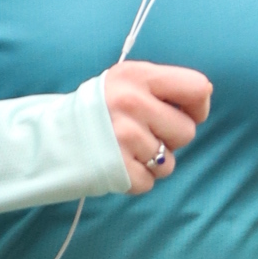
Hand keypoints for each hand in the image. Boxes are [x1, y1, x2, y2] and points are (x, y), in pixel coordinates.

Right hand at [102, 60, 211, 191]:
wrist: (53, 137)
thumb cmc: (100, 109)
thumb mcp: (126, 81)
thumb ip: (163, 85)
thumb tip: (204, 95)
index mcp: (138, 76)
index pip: (198, 88)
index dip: (197, 106)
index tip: (184, 113)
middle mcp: (132, 104)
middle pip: (186, 132)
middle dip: (170, 138)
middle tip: (144, 133)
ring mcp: (124, 138)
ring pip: (170, 162)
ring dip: (154, 162)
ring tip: (127, 149)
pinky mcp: (118, 168)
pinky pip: (150, 182)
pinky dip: (138, 178)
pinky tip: (119, 163)